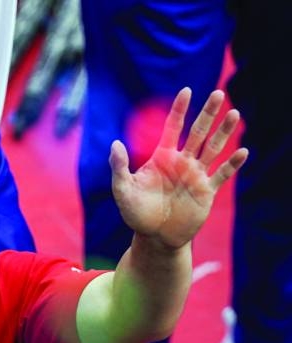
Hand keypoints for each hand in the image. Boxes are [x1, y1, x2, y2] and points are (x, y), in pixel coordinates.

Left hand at [110, 88, 248, 248]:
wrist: (154, 237)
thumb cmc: (136, 213)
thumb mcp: (122, 190)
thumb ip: (119, 167)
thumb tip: (115, 143)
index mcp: (162, 157)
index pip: (173, 128)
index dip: (179, 110)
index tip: (186, 91)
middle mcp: (181, 162)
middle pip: (198, 132)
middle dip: (207, 113)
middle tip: (217, 93)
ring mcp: (195, 175)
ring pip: (213, 148)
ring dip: (224, 132)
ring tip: (234, 113)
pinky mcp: (206, 191)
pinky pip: (222, 174)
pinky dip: (232, 164)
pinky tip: (242, 152)